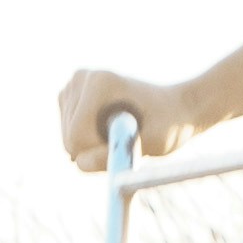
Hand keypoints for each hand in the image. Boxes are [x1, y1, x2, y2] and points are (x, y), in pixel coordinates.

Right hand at [58, 66, 191, 172]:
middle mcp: (81, 78)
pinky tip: (109, 128)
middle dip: (97, 149)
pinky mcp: (69, 98)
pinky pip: (70, 137)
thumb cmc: (168, 125)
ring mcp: (73, 86)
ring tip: (121, 131)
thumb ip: (114, 153)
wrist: (174, 109)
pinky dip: (89, 142)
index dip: (101, 151)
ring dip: (95, 145)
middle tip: (127, 136)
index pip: (77, 137)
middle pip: (70, 139)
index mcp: (99, 82)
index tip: (128, 141)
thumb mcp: (151, 143)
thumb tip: (79, 164)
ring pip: (69, 140)